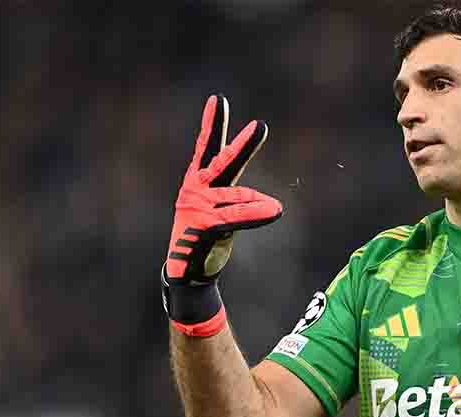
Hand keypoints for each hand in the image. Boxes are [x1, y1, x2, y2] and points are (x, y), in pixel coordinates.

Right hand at [162, 94, 282, 335]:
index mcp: (197, 183)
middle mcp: (196, 191)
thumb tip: (271, 204)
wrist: (186, 271)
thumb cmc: (204, 239)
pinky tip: (275, 210)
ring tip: (274, 210)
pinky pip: (235, 217)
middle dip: (242, 145)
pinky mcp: (203, 227)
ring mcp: (198, 208)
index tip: (217, 100)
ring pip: (237, 198)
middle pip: (223, 162)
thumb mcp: (221, 215)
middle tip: (260, 126)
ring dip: (256, 206)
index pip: (207, 149)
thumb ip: (237, 201)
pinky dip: (256, 214)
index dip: (213, 125)